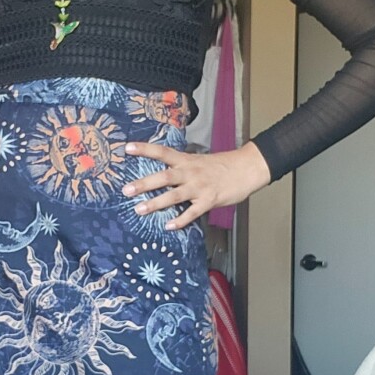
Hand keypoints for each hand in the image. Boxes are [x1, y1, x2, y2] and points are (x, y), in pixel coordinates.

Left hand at [121, 140, 271, 229]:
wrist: (247, 168)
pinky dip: (180, 220)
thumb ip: (183, 167)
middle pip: (164, 176)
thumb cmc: (223, 166)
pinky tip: (168, 226)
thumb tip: (166, 174)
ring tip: (139, 210)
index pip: (162, 152)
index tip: (127, 148)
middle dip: (144, 183)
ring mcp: (199, 187)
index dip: (145, 149)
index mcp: (187, 160)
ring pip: (174, 196)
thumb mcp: (200, 161)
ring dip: (156, 203)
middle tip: (126, 190)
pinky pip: (192, 213)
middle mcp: (190, 172)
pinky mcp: (209, 200)